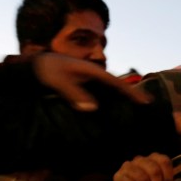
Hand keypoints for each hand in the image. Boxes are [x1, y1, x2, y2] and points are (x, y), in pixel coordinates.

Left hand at [31, 53, 150, 110]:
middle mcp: (93, 75)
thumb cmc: (46, 71)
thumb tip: (92, 108)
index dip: (131, 93)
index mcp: (92, 71)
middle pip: (116, 88)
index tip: (146, 103)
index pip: (116, 84)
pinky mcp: (82, 87)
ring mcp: (88, 81)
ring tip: (133, 115)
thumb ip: (73, 93)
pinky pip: (99, 96)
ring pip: (108, 93)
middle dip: (130, 98)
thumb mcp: (57, 81)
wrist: (34, 65)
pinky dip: (107, 104)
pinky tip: (109, 115)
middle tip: (146, 110)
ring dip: (119, 102)